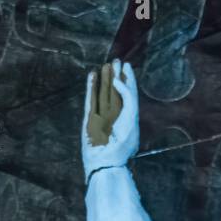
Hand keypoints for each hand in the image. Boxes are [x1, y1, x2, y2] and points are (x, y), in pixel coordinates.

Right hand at [82, 59, 138, 180]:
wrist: (107, 159)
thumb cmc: (123, 140)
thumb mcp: (131, 115)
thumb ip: (128, 95)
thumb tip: (117, 79)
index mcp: (128, 117)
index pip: (128, 93)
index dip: (128, 79)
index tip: (127, 65)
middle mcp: (115, 115)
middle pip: (115, 91)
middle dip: (115, 76)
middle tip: (115, 60)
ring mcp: (101, 117)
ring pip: (103, 93)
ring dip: (103, 79)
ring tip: (104, 65)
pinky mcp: (89, 119)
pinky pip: (90, 99)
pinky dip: (91, 87)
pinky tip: (92, 76)